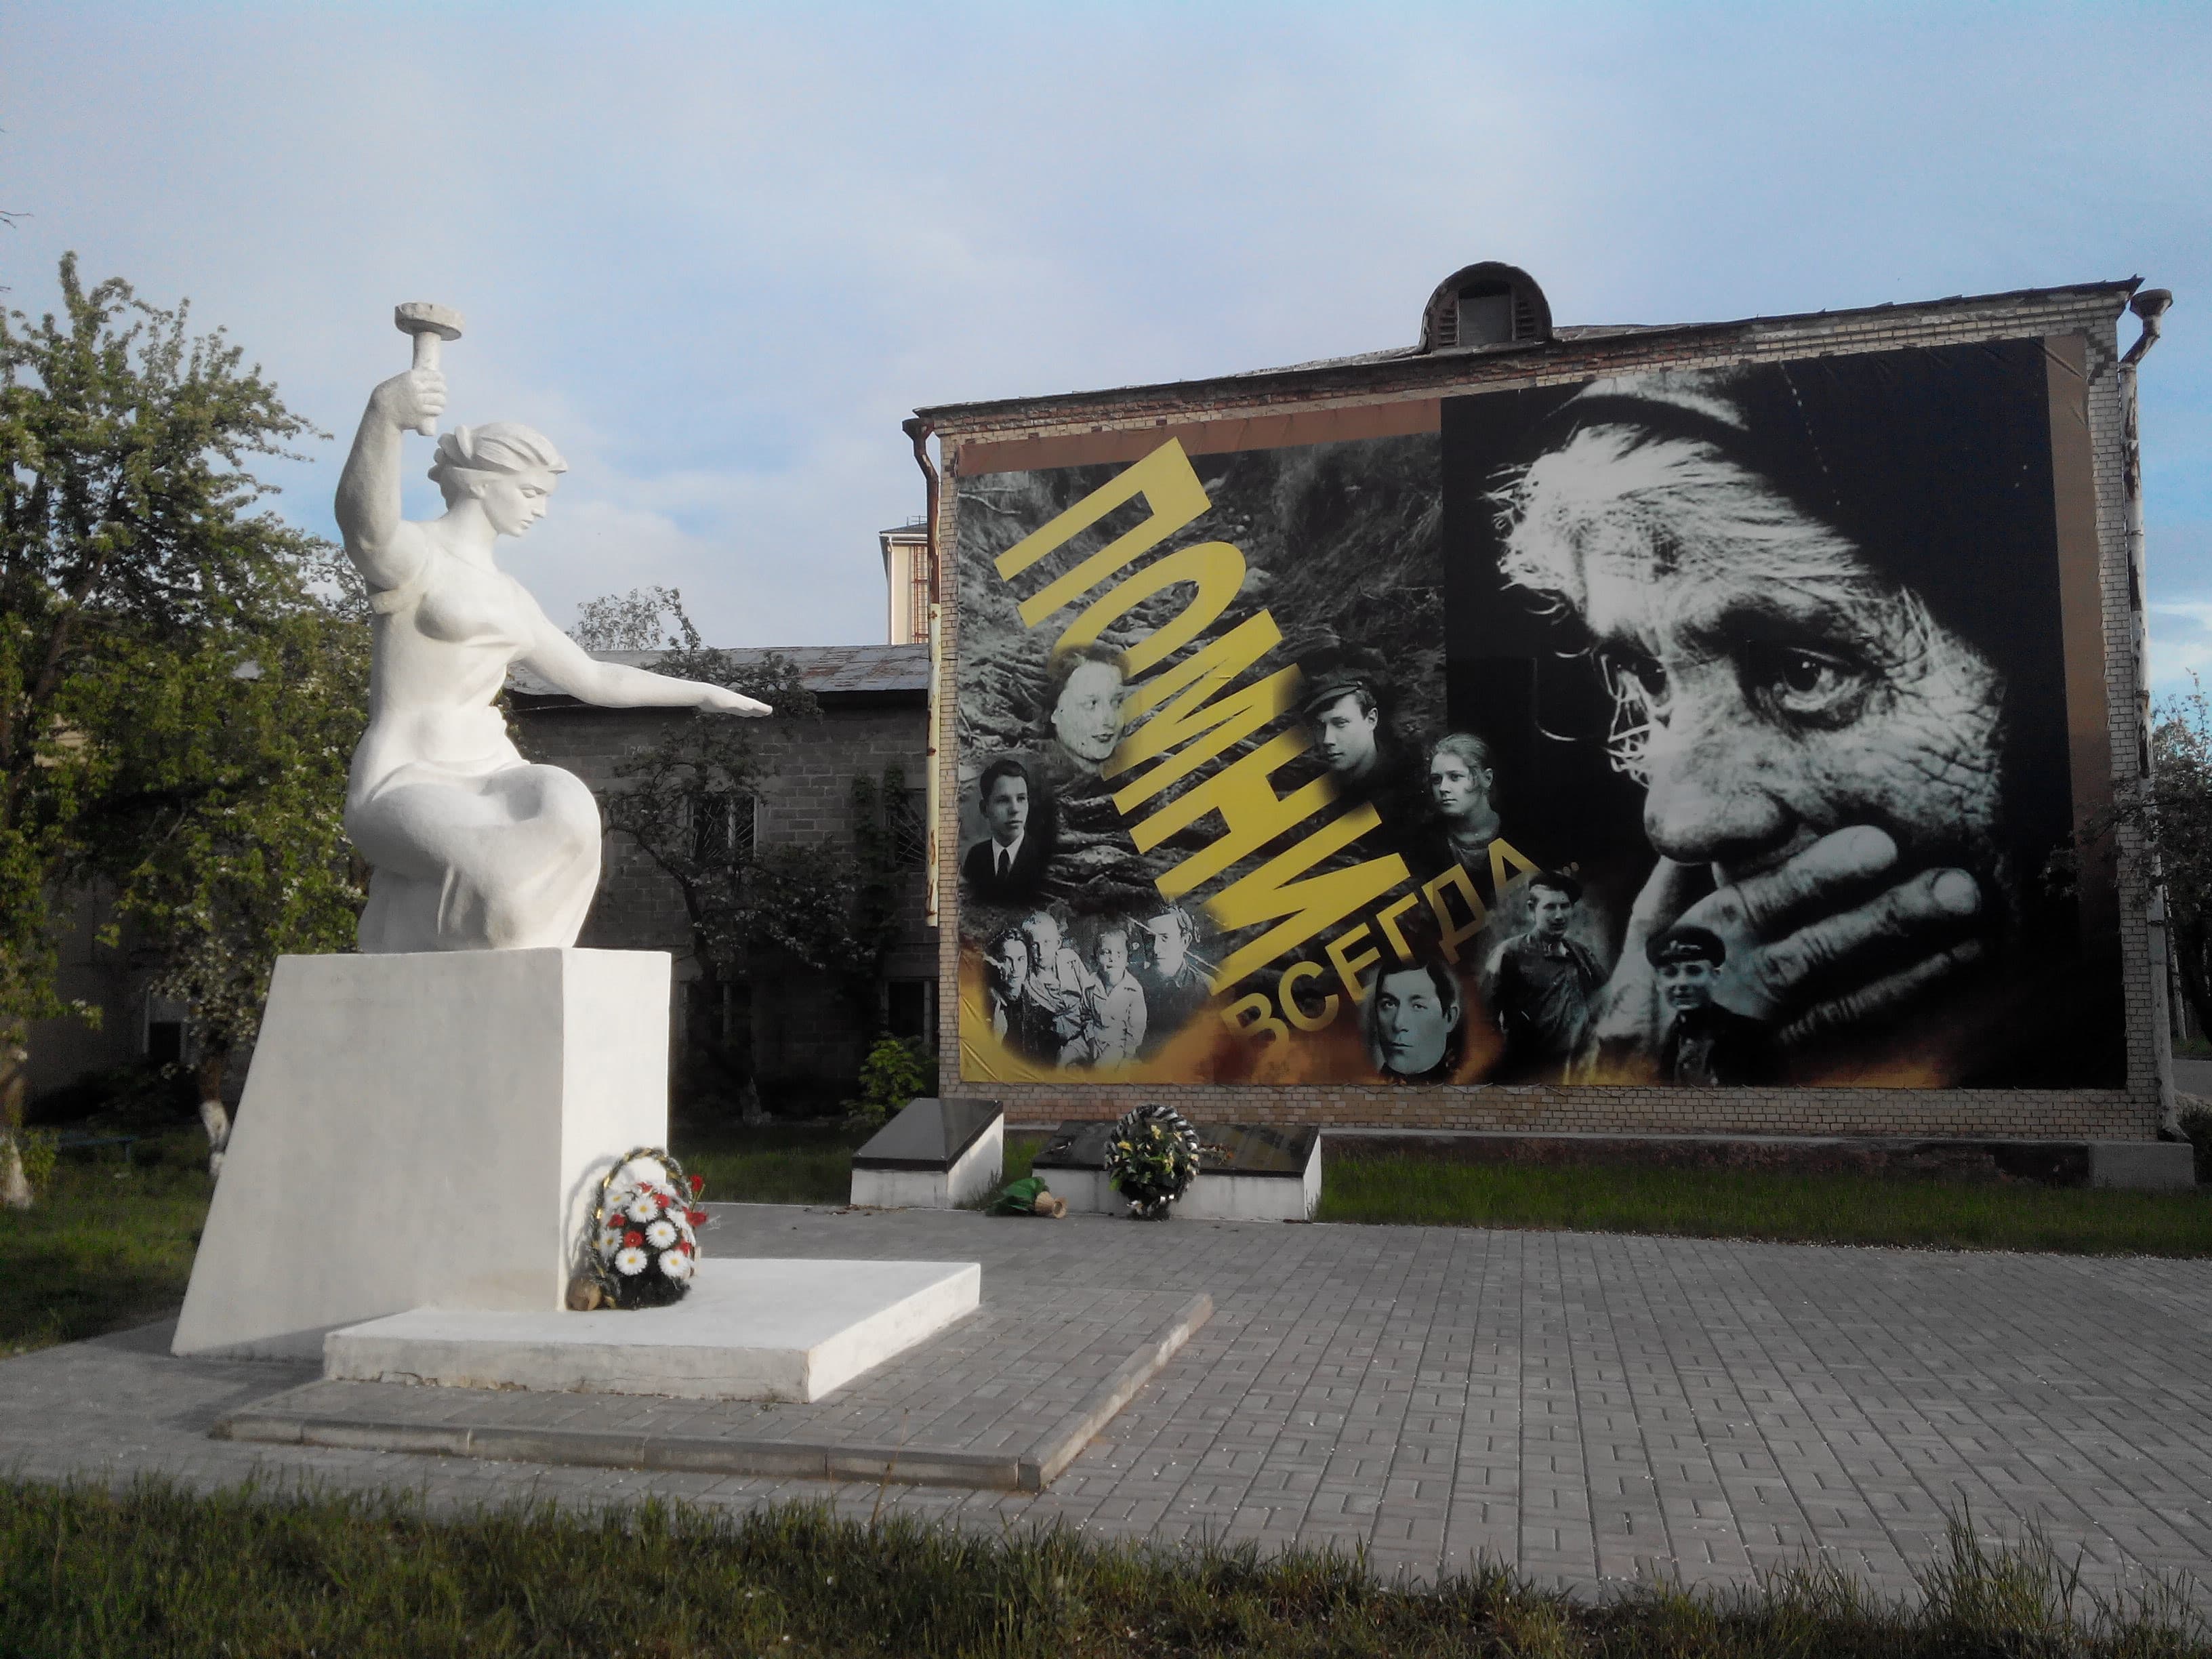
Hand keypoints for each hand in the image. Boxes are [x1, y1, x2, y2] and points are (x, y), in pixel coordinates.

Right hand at [370, 368, 446, 432]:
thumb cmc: (390, 396)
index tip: (442, 381)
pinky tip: (436, 410)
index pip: (434, 375)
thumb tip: (427, 375)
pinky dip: (438, 410)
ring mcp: (419, 400)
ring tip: (441, 403)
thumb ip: (413, 378)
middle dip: (443, 390)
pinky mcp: (421, 412)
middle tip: (443, 393)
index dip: (440, 378)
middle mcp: (416, 387)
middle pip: (439, 387)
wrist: (383, 411)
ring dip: (442, 401)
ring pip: (440, 399)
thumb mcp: (399, 381)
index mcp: (411, 376)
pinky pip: (437, 410)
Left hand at [699, 685, 771, 717]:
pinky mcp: (723, 707)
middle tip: (767, 712)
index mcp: (739, 701)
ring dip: (751, 711)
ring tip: (756, 714)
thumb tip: (751, 707)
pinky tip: (740, 713)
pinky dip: (741, 712)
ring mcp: (730, 704)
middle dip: (759, 710)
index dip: (762, 708)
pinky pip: (736, 710)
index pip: (754, 705)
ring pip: (743, 708)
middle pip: (751, 706)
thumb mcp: (729, 702)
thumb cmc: (716, 698)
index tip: (770, 710)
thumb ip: (739, 705)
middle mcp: (737, 701)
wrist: (702, 694)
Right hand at [1589, 825, 1985, 1057]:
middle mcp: (1720, 1000)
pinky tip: (1956, 968)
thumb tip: (1728, 824)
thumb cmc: (1642, 1000)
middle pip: (1807, 957)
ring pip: (1840, 1004)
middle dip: (1884, 920)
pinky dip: (1904, 1006)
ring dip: (1913, 965)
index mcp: (1685, 953)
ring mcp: (1755, 1045)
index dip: (1813, 878)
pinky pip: (1853, 1044)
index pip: (1751, 908)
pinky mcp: (1784, 1080)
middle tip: (1957, 888)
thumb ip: (1680, 881)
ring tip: (1977, 926)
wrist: (1623, 1096)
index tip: (1879, 845)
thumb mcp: (1643, 938)